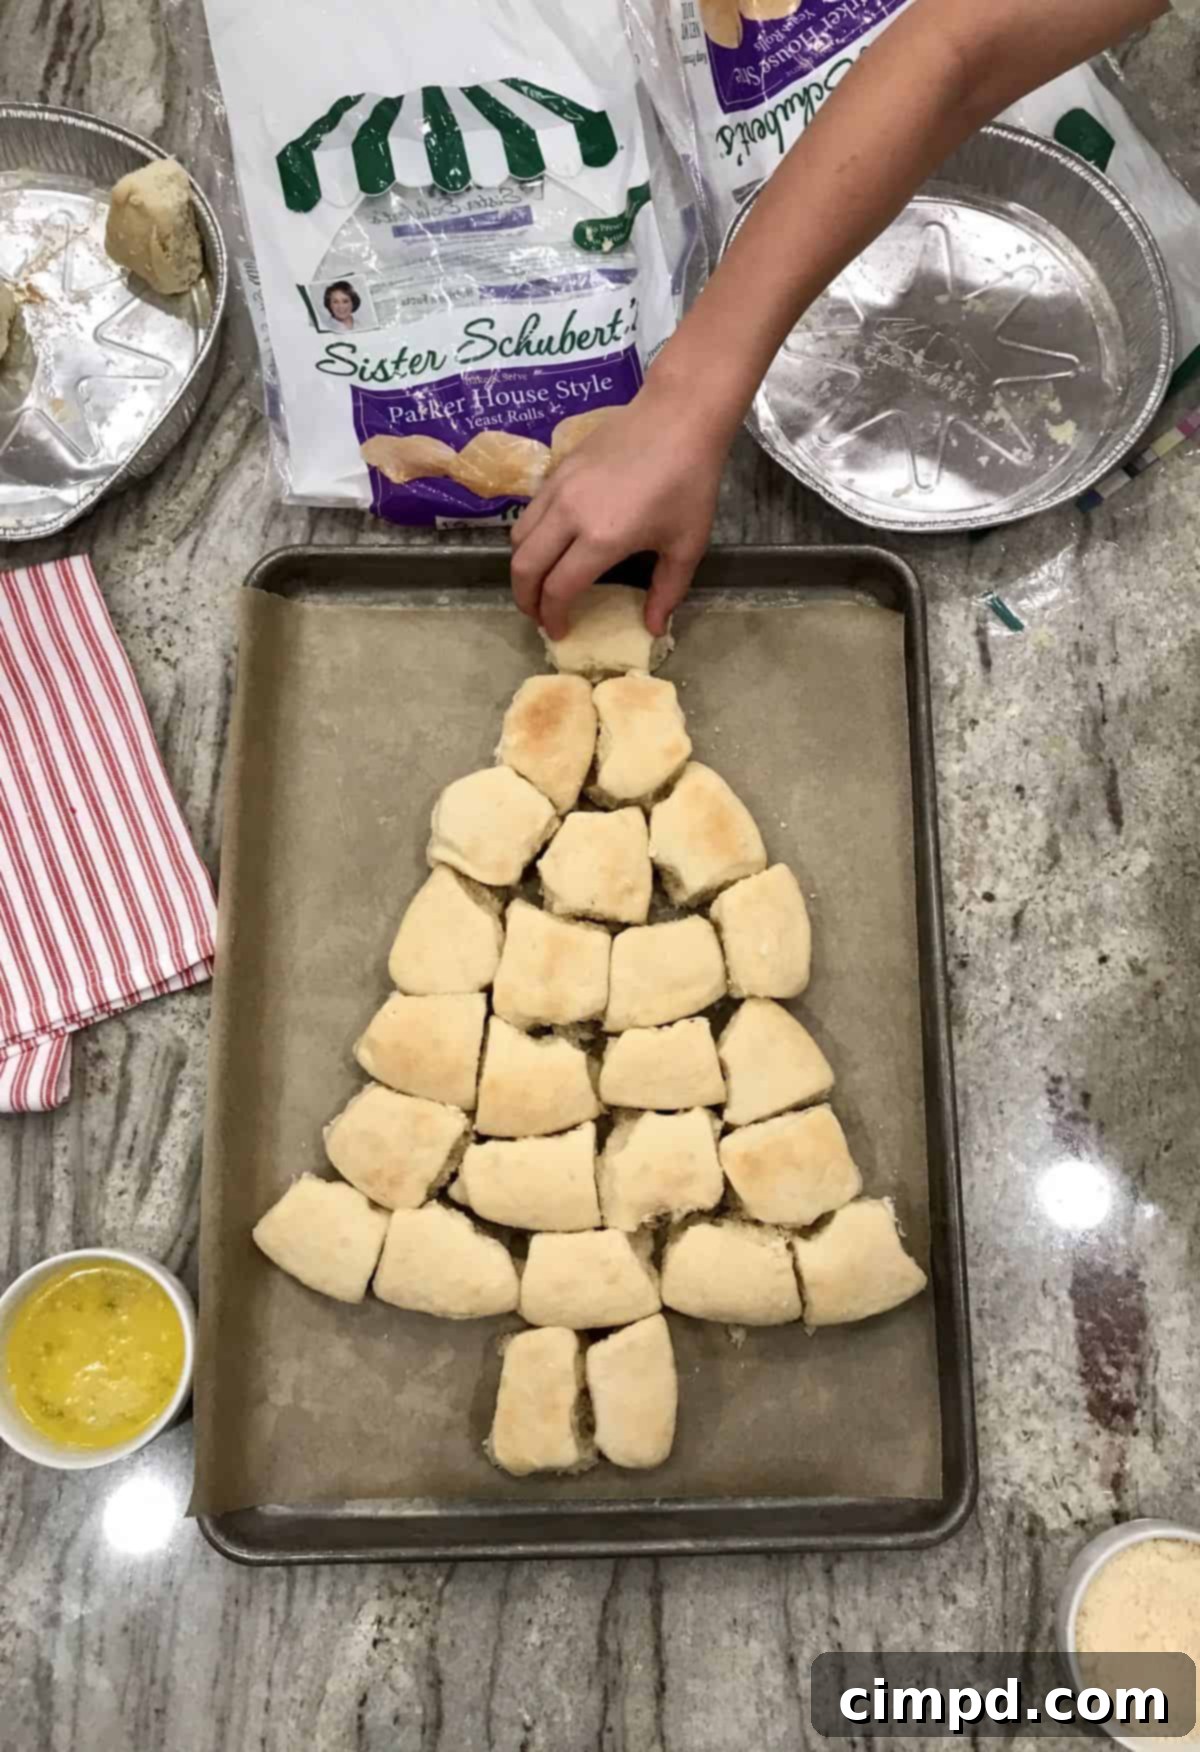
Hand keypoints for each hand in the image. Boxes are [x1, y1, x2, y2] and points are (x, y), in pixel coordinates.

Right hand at [511, 376, 728, 639]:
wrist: (678, 417)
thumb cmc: (689, 482)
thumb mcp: (686, 544)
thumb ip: (667, 591)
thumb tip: (654, 629)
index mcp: (602, 539)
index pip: (557, 589)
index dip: (553, 617)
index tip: (560, 631)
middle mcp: (570, 515)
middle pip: (524, 568)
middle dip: (526, 600)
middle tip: (539, 615)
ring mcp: (559, 489)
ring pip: (518, 538)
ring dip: (523, 568)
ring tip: (539, 583)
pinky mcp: (558, 470)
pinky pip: (530, 512)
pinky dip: (529, 537)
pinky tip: (550, 545)